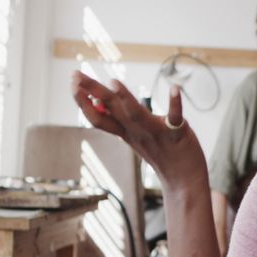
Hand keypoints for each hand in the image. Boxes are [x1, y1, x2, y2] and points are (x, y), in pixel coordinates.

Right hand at [71, 72, 207, 190]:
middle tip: (75, 75)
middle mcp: (137, 132)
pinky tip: (175, 88)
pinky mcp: (178, 134)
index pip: (98, 117)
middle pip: (110, 109)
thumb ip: (120, 121)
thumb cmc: (161, 154)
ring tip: (113, 82)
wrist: (184, 181)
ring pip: (136, 114)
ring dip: (125, 99)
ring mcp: (156, 133)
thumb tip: (100, 102)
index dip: (83, 100)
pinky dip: (175, 103)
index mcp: (126, 133)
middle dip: (92, 91)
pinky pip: (175, 117)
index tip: (72, 81)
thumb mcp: (135, 137)